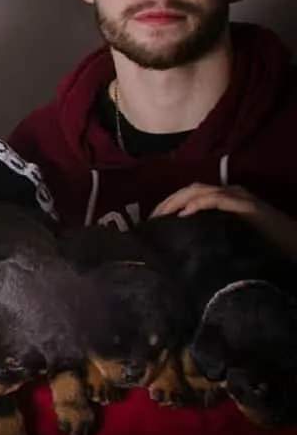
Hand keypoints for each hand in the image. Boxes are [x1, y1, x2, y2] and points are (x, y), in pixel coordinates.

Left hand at [151, 183, 296, 259]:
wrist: (296, 244)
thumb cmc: (266, 244)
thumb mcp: (231, 237)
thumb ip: (211, 234)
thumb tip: (184, 243)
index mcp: (226, 198)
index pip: (191, 194)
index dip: (169, 204)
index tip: (154, 221)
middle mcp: (231, 192)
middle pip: (190, 190)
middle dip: (167, 202)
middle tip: (151, 219)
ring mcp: (239, 197)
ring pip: (199, 191)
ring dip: (176, 201)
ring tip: (161, 216)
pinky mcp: (247, 206)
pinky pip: (217, 199)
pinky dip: (198, 204)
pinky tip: (185, 214)